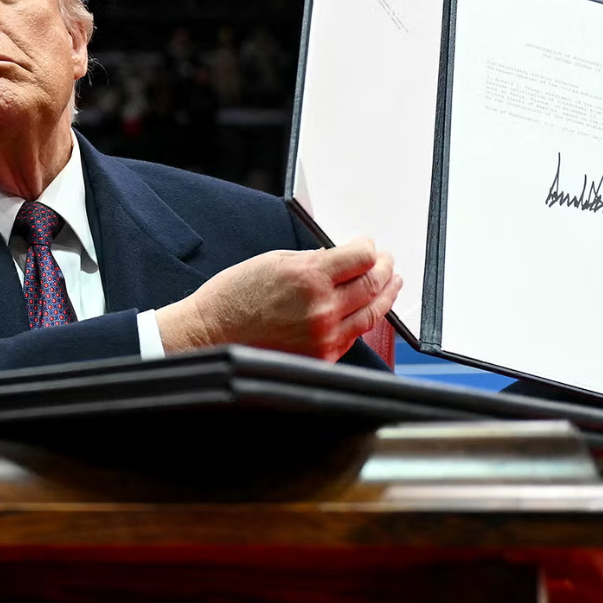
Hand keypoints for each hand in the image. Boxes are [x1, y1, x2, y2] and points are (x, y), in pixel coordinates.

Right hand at [156, 237, 401, 361]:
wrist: (210, 336)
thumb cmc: (233, 298)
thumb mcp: (272, 262)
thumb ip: (312, 260)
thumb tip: (338, 259)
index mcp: (308, 277)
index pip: (362, 257)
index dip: (369, 247)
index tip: (368, 245)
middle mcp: (321, 308)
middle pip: (373, 283)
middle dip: (384, 268)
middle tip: (386, 262)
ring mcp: (324, 336)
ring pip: (372, 313)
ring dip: (386, 294)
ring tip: (392, 283)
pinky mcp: (321, 357)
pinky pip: (354, 335)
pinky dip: (365, 319)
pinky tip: (368, 310)